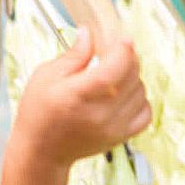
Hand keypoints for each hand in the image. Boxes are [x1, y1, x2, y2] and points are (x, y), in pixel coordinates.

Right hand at [13, 28, 151, 170]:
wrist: (41, 151)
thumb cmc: (38, 112)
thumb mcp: (46, 76)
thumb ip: (73, 55)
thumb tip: (90, 33)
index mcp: (77, 95)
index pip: (114, 68)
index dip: (123, 49)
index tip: (121, 40)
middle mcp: (99, 113)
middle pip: (131, 75)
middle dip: (127, 59)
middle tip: (113, 55)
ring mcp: (113, 127)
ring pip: (141, 91)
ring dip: (132, 78)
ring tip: (112, 78)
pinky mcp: (120, 137)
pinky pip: (145, 112)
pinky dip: (139, 99)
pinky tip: (122, 96)